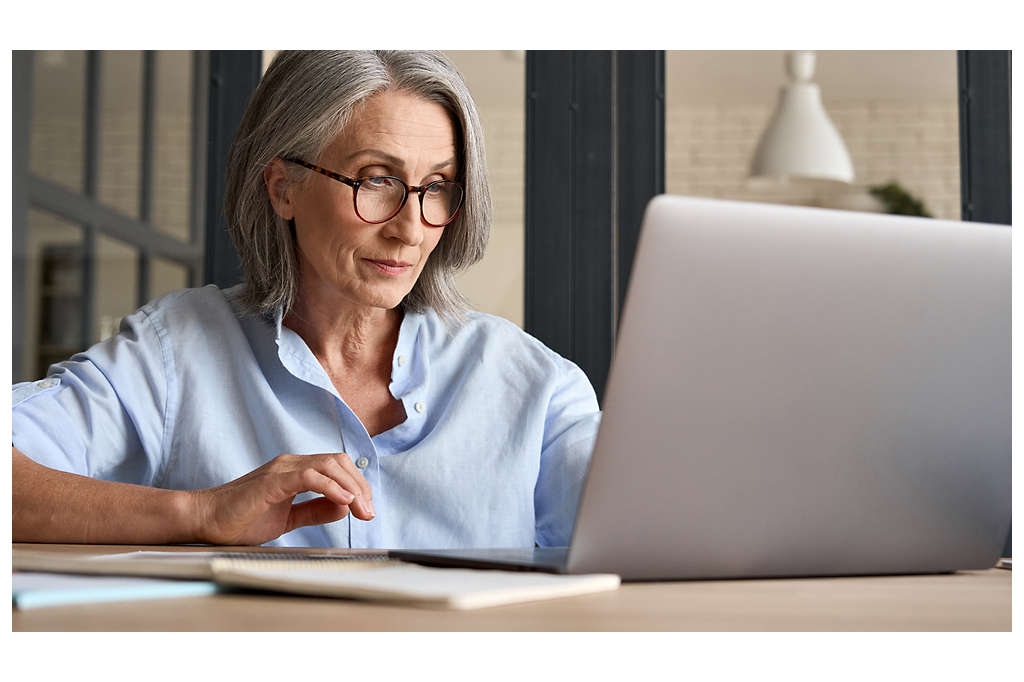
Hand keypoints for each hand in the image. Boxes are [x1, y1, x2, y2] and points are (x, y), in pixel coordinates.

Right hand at [191, 453, 374, 544]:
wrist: (205, 521)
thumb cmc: (240, 519)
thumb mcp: (288, 518)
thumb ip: (314, 510)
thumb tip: (344, 507)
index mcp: (295, 471)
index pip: (337, 467)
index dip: (357, 485)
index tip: (367, 509)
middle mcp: (290, 464)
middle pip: (338, 462)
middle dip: (360, 487)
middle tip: (369, 513)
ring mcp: (281, 470)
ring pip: (328, 465)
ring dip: (351, 488)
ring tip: (361, 509)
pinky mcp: (272, 481)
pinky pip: (309, 477)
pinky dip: (331, 487)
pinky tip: (343, 502)